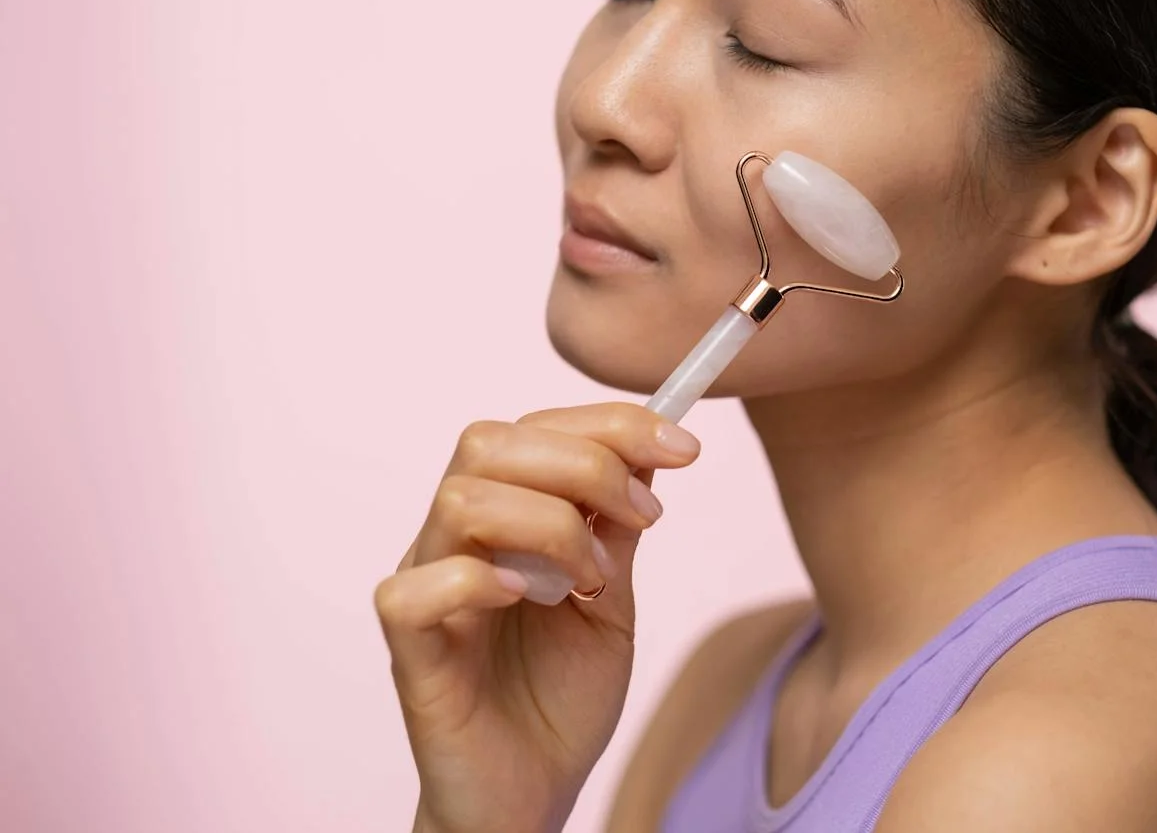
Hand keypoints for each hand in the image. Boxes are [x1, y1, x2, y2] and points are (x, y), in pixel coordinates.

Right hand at [375, 403, 700, 832]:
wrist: (534, 793)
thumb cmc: (560, 695)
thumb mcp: (613, 596)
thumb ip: (617, 526)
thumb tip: (652, 446)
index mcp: (499, 516)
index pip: (531, 427)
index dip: (610, 424)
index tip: (684, 447)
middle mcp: (452, 541)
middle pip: (486, 442)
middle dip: (585, 463)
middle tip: (643, 517)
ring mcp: (428, 591)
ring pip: (459, 500)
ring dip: (550, 526)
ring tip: (592, 580)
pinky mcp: (411, 655)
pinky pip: (413, 592)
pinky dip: (478, 582)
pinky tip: (531, 602)